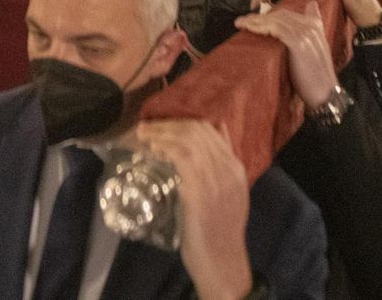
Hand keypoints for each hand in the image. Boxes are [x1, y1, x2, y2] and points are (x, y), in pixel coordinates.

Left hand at [132, 119, 253, 299]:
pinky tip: (153, 151)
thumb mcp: (229, 192)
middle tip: (146, 128)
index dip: (181, 122)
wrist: (222, 261)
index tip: (160, 125)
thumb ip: (222, 163)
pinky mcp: (200, 194)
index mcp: (236, 168)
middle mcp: (228, 170)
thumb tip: (217, 129)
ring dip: (162, 134)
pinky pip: (182, 160)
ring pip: (188, 140)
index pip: (210, 129)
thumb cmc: (220, 228)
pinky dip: (165, 150)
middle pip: (197, 131)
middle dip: (168, 125)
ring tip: (145, 136)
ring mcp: (215, 181)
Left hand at [234, 2, 337, 109]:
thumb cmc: (316, 78)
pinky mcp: (298, 43)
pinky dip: (260, 26)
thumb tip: (289, 32)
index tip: (256, 18)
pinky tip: (249, 29)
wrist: (326, 95)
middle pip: (280, 14)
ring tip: (241, 23)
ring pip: (275, 20)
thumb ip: (306, 39)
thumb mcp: (314, 53)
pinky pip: (274, 28)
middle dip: (260, 16)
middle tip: (244, 21)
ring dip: (255, 20)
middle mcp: (311, 27)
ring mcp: (305, 34)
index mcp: (316, 27)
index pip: (289, 13)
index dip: (271, 14)